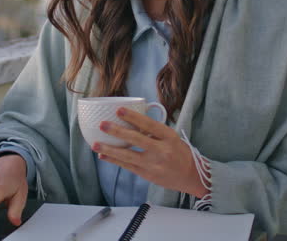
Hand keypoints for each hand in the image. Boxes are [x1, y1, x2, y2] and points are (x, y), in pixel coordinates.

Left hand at [92, 107, 209, 197]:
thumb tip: (131, 119)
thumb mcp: (172, 137)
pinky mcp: (147, 175)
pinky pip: (127, 166)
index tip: (118, 110)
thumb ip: (155, 130)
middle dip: (117, 131)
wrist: (191, 176)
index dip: (133, 117)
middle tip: (103, 124)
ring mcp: (154, 164)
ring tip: (95, 144)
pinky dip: (114, 160)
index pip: (149, 125)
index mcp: (169, 137)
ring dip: (110, 149)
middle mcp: (162, 151)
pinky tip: (103, 155)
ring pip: (128, 156)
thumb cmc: (180, 153)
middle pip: (137, 140)